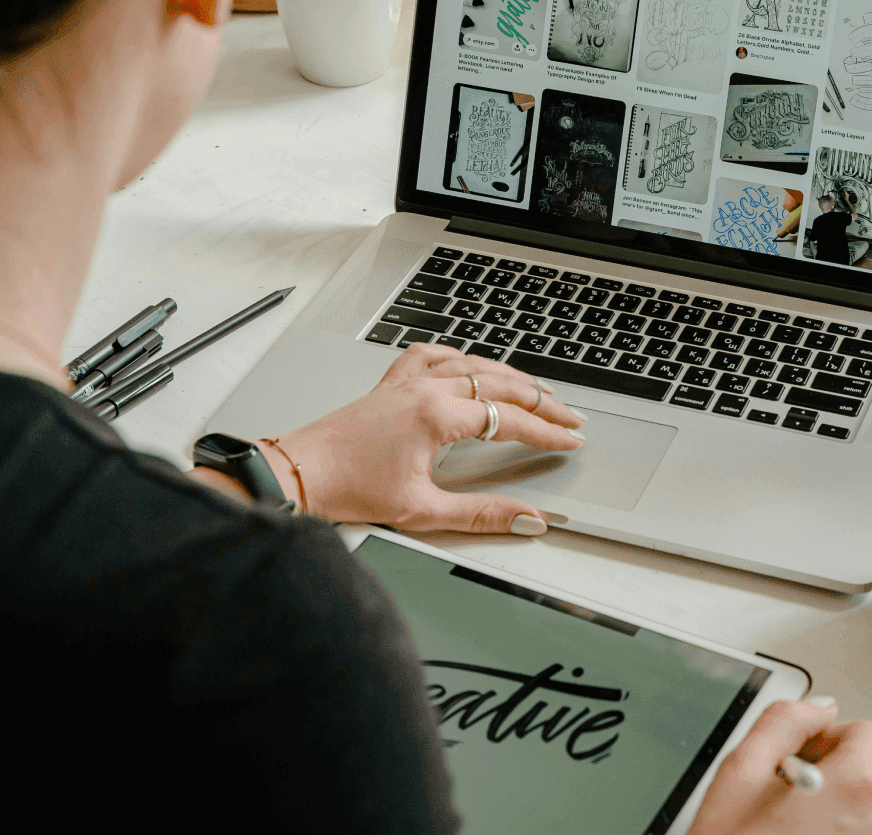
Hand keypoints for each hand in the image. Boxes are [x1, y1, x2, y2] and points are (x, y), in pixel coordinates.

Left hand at [257, 342, 585, 533]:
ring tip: (536, 390)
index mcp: (436, 416)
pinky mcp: (390, 384)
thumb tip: (526, 517)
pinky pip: (433, 355)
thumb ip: (482, 513)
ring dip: (509, 376)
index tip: (571, 439)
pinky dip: (460, 356)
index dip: (547, 431)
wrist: (300, 473)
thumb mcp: (423, 510)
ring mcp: (406, 382)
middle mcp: (424, 390)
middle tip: (570, 415)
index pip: (509, 419)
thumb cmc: (349, 488)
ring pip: (472, 364)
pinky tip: (469, 362)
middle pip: (499, 384)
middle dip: (541, 400)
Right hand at [689, 699, 871, 834]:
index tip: (801, 754)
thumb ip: (785, 720)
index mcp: (855, 789)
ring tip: (783, 829)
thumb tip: (818, 706)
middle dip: (827, 777)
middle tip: (782, 797)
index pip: (869, 734)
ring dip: (828, 813)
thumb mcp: (742, 767)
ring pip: (860, 815)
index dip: (829, 736)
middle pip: (865, 776)